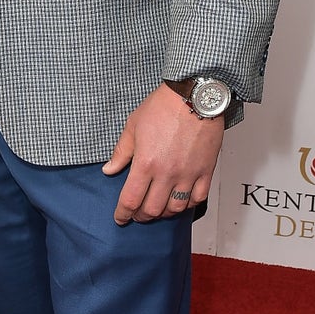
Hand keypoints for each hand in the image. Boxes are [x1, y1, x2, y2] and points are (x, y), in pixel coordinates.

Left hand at [102, 84, 224, 224]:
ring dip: (163, 213)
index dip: (123, 213)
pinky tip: (180, 201)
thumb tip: (109, 169)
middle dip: (140, 216)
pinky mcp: (205, 170)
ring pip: (175, 208)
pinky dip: (187, 205)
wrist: (194, 95)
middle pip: (152, 210)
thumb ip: (121, 152)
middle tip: (136, 214)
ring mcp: (188, 174)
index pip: (131, 200)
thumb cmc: (164, 106)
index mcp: (146, 163)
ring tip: (157, 209)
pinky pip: (197, 198)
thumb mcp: (133, 126)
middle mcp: (167, 173)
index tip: (120, 217)